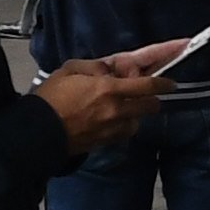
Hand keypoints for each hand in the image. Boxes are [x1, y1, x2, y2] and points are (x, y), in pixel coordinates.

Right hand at [36, 56, 162, 154]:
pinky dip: (124, 125)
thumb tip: (112, 71)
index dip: (164, 83)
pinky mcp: (106, 142)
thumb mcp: (71, 69)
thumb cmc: (51, 97)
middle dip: (152, 98)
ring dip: (135, 113)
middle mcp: (116, 110)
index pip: (148, 86)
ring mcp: (113, 129)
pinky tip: (109, 119)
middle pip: (151, 106)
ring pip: (138, 120)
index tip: (172, 83)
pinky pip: (125, 132)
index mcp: (109, 89)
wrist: (38, 132)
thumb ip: (96, 67)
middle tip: (142, 92)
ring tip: (120, 106)